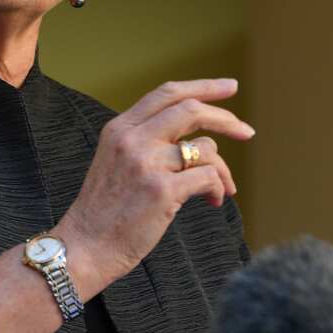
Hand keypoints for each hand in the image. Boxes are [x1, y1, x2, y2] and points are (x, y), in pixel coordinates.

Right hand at [54, 78, 253, 293]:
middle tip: (247, 131)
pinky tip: (214, 201)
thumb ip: (146, 143)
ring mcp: (147, 163)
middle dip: (226, 119)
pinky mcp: (162, 190)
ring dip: (222, 169)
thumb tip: (197, 141)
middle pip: (190, 110)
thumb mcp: (116, 162)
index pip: (166, 94)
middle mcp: (132, 139)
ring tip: (222, 189)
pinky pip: (208, 177)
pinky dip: (218, 189)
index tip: (229, 87)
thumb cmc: (105, 211)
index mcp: (119, 128)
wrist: (85, 246)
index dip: (202, 87)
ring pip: (204, 148)